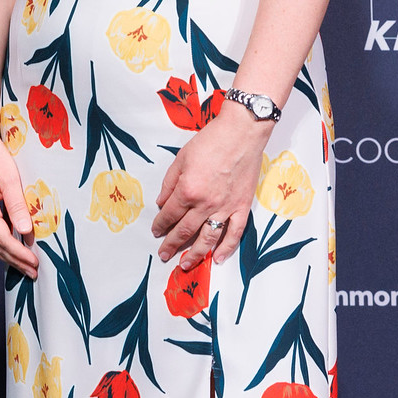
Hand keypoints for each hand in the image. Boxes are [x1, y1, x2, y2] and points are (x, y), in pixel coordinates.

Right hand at [0, 130, 38, 275]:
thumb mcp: (10, 178)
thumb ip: (18, 206)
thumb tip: (26, 232)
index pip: (2, 238)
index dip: (19, 253)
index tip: (35, 262)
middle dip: (14, 260)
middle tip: (33, 273)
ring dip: (8, 255)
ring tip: (26, 266)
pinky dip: (3, 243)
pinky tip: (15, 246)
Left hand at [150, 106, 271, 269]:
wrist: (241, 133)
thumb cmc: (211, 141)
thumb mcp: (181, 158)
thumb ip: (169, 183)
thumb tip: (161, 203)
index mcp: (187, 190)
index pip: (169, 214)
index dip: (160, 224)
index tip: (155, 231)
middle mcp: (205, 203)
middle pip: (185, 231)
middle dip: (171, 245)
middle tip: (163, 255)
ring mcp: (225, 207)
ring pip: (208, 238)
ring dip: (194, 254)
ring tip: (184, 264)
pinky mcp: (242, 207)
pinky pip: (234, 234)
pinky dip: (226, 249)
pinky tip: (217, 259)